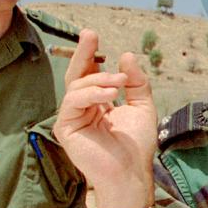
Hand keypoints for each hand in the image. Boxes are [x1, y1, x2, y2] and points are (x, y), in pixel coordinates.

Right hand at [54, 30, 157, 207]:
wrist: (131, 172)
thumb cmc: (136, 145)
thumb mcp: (142, 106)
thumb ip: (136, 82)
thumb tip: (126, 55)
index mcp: (97, 103)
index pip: (90, 75)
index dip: (91, 55)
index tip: (94, 36)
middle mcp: (82, 108)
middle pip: (76, 75)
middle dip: (83, 53)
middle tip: (90, 34)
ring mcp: (72, 117)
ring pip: (77, 86)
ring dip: (99, 79)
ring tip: (120, 82)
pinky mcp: (65, 128)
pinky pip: (73, 101)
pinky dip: (91, 94)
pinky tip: (110, 94)